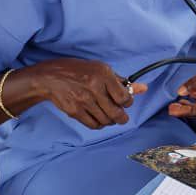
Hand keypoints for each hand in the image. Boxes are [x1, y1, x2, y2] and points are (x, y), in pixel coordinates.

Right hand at [30, 58, 146, 129]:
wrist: (51, 77)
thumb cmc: (79, 71)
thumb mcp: (101, 69)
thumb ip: (122, 81)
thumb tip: (143, 88)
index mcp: (103, 74)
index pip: (124, 97)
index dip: (128, 102)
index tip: (126, 102)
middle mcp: (94, 87)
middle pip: (116, 113)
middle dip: (122, 117)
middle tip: (122, 116)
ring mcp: (83, 101)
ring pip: (106, 120)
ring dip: (111, 121)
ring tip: (109, 116)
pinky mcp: (75, 111)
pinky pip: (93, 125)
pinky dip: (100, 124)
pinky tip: (99, 119)